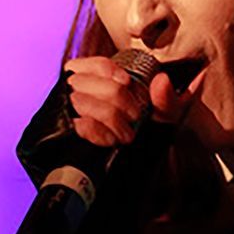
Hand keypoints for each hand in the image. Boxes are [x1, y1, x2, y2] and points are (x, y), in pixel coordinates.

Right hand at [60, 53, 200, 146]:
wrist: (132, 168)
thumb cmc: (144, 133)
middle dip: (119, 100)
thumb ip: (166, 100)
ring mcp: (70, 110)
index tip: (127, 83)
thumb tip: (162, 80)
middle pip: (93, 82)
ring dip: (112, 120)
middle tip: (134, 116)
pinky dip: (100, 133)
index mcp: (102, 80)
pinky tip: (112, 140)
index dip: (112, 72)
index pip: (99, 64)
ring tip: (126, 134)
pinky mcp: (67, 131)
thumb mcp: (160, 116)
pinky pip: (80, 125)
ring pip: (85, 102)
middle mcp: (81, 90)